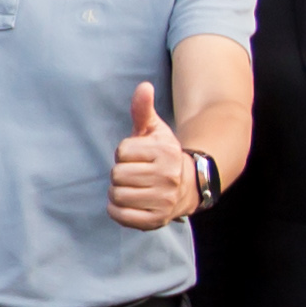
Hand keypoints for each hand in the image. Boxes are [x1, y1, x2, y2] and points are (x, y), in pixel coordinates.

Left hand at [106, 82, 197, 228]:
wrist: (188, 186)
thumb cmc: (162, 155)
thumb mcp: (155, 131)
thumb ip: (143, 109)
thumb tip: (144, 86)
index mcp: (165, 152)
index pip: (122, 151)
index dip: (124, 154)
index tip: (136, 157)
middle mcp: (167, 177)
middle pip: (117, 174)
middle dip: (120, 173)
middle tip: (134, 174)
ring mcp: (163, 200)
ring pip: (117, 194)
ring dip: (118, 192)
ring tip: (132, 188)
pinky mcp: (156, 220)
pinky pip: (121, 215)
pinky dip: (117, 210)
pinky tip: (128, 203)